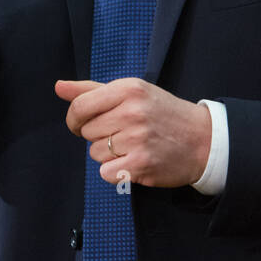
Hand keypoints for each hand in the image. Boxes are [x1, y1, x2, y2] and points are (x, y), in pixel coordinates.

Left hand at [55, 77, 211, 187]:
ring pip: (95, 153)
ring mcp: (136, 139)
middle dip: (99, 135)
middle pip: (87, 132)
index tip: (82, 124)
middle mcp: (132, 111)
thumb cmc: (162, 113)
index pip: (80, 106)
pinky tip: (133, 162)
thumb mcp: (132, 92)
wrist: (202, 139)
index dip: (74, 119)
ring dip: (108, 154)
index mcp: (128, 89)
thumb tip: (59, 87)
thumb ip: (92, 90)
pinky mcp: (140, 165)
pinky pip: (106, 173)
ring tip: (132, 146)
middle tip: (122, 133)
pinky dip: (115, 171)